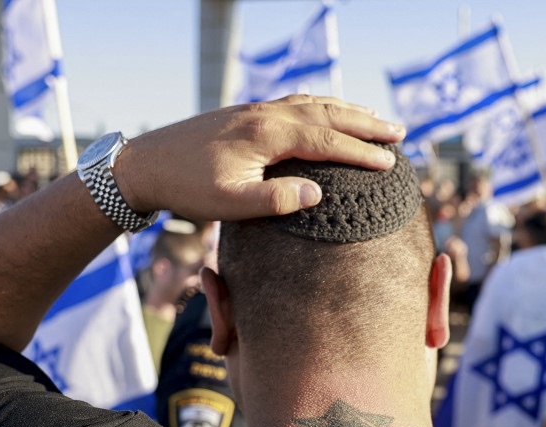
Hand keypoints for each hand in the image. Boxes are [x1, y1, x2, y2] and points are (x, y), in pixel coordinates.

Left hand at [115, 95, 405, 221]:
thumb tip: (318, 192)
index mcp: (267, 135)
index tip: (391, 163)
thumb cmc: (186, 188)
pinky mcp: (246, 115)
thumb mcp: (229, 204)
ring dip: (348, 110)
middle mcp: (266, 115)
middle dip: (367, 123)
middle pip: (329, 113)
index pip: (327, 140)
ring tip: (376, 119)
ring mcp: (256, 111)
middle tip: (400, 132)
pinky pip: (295, 103)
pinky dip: (321, 106)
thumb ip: (275, 201)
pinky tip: (326, 112)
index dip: (362, 152)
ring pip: (313, 103)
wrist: (145, 164)